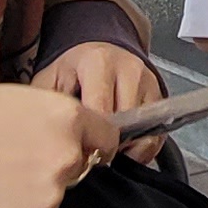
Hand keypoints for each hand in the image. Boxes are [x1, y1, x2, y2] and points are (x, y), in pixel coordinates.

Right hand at [0, 82, 119, 207]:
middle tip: (12, 165)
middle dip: (52, 170)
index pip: (105, 137)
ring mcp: (49, 198)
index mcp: (66, 118)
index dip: (90, 143)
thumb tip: (66, 134)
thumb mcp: (14, 99)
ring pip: (52, 201)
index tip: (81, 150)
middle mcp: (66, 158)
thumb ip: (50, 119)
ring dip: (30, 198)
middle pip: (76, 170)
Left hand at [32, 36, 168, 156]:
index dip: (89, 139)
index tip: (79, 152)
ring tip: (105, 152)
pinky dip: (140, 150)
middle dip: (106, 145)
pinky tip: (122, 150)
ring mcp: (148, 82)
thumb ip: (47, 106)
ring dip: (124, 149)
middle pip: (123, 123)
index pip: (100, 112)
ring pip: (142, 131)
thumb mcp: (51, 80)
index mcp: (98, 62)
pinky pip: (156, 135)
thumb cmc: (72, 70)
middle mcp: (129, 69)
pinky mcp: (159, 97)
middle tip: (90, 156)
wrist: (97, 51)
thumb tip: (48, 139)